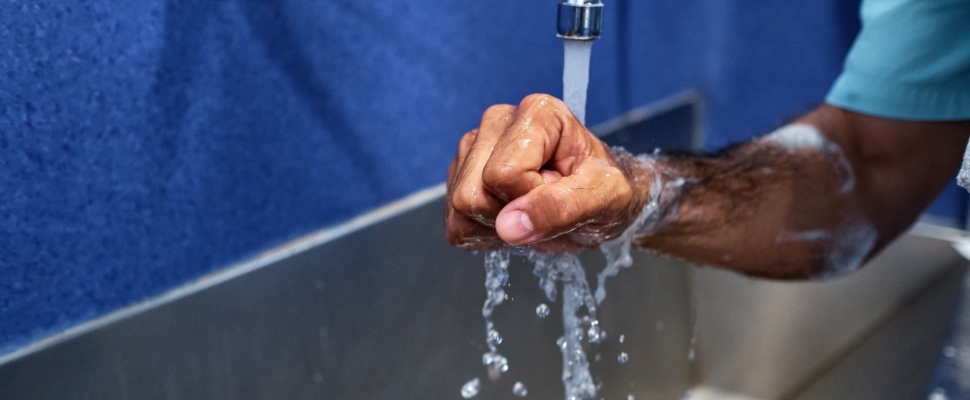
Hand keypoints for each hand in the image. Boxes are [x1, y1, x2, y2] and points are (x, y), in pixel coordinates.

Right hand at [444, 94, 647, 251]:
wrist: (599, 199)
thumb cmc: (607, 189)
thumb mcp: (604, 199)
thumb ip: (560, 208)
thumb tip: (508, 225)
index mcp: (537, 113)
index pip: (503, 174)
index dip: (531, 199)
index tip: (561, 194)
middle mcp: (497, 120)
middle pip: (472, 192)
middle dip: (510, 213)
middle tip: (546, 206)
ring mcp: (473, 146)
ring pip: (460, 207)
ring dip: (497, 224)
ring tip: (531, 210)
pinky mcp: (460, 174)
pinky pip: (454, 222)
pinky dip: (485, 232)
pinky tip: (512, 216)